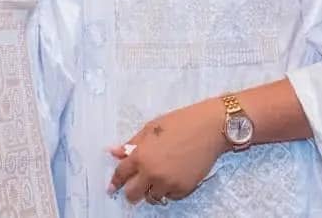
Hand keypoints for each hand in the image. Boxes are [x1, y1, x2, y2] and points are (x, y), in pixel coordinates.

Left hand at [108, 98, 228, 203]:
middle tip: (135, 186)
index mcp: (141, 156)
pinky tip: (173, 176)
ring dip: (151, 190)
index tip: (112, 188)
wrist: (209, 128)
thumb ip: (132, 143)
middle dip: (131, 192)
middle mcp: (152, 173)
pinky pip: (170, 197)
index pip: (121, 174)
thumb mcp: (151, 128)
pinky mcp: (183, 189)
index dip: (115, 182)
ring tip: (158, 177)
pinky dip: (168, 190)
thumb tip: (115, 152)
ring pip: (152, 198)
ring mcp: (168, 183)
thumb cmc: (180, 122)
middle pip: (133, 194)